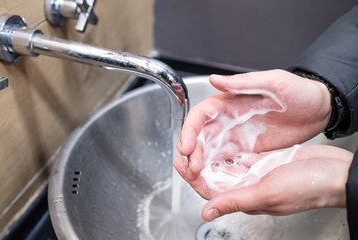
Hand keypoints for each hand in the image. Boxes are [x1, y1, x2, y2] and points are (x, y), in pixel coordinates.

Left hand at [173, 145, 352, 220]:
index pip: (210, 190)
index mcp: (246, 197)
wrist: (335, 174)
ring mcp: (259, 175)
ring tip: (199, 144)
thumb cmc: (308, 187)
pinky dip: (232, 151)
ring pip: (228, 167)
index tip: (179, 163)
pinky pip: (244, 157)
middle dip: (197, 165)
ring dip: (212, 157)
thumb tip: (206, 213)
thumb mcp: (266, 192)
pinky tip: (225, 142)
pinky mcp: (268, 164)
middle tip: (183, 151)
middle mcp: (249, 187)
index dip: (192, 178)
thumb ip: (234, 200)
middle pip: (215, 177)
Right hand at [177, 70, 331, 180]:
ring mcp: (237, 136)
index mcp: (229, 102)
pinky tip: (214, 179)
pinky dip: (218, 169)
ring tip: (199, 177)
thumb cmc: (299, 91)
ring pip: (211, 151)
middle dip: (193, 152)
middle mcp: (228, 119)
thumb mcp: (273, 82)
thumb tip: (214, 79)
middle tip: (193, 168)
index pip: (201, 115)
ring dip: (202, 163)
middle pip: (201, 137)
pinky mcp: (248, 150)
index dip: (190, 130)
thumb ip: (243, 83)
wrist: (320, 109)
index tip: (186, 146)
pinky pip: (227, 161)